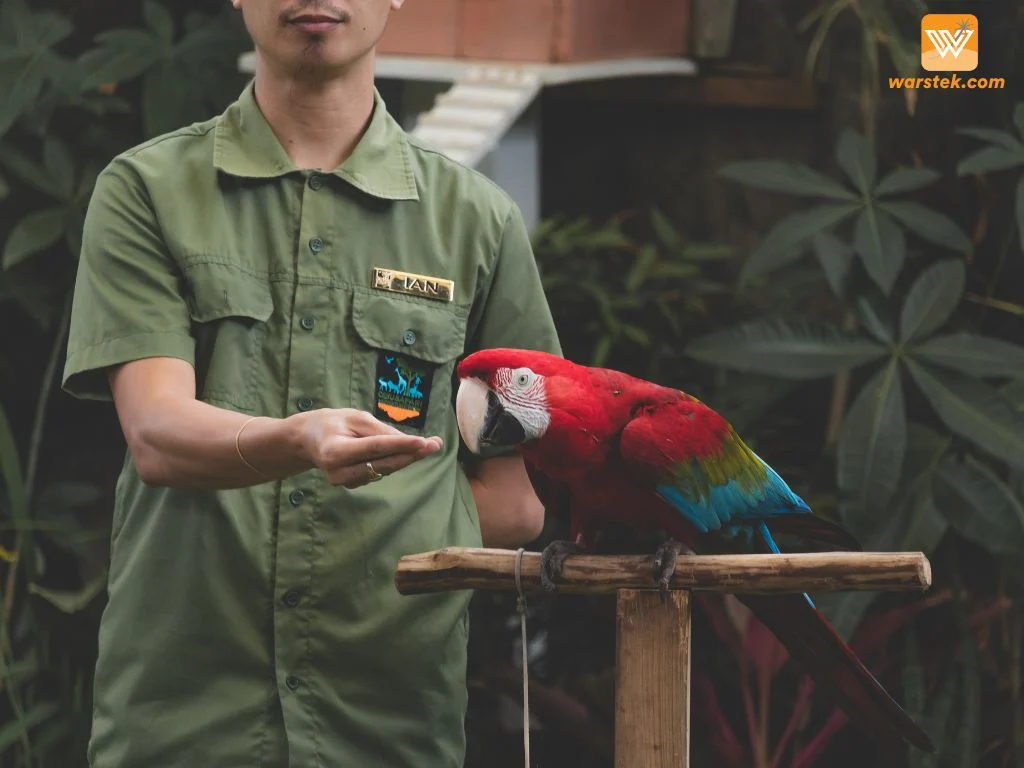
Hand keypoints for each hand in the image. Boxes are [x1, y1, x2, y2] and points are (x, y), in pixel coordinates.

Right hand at [296, 408, 441, 488]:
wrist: (308, 441)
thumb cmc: (333, 424)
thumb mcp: (354, 418)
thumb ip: (380, 430)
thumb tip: (409, 441)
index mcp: (335, 451)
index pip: (375, 448)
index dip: (400, 445)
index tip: (423, 442)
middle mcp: (339, 472)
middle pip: (383, 463)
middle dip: (412, 454)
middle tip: (436, 444)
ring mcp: (345, 482)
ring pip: (384, 470)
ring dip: (408, 458)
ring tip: (430, 445)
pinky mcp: (352, 485)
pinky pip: (379, 472)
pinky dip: (394, 462)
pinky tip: (407, 452)